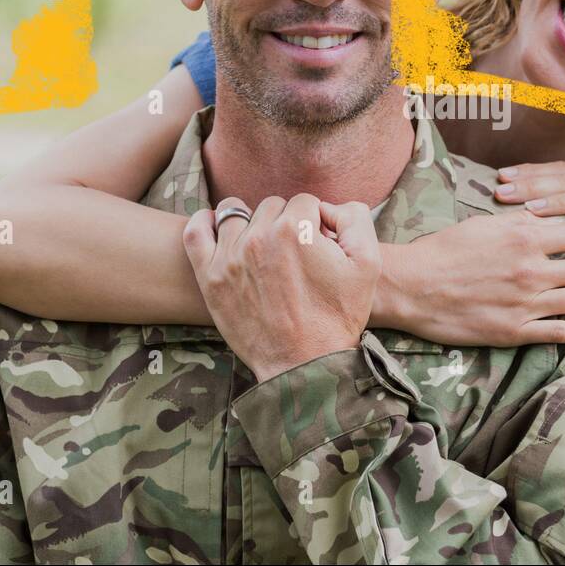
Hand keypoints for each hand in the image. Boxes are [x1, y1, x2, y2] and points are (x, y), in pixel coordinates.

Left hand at [183, 193, 381, 381]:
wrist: (306, 364)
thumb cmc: (338, 316)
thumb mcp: (367, 264)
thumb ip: (354, 218)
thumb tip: (328, 207)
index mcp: (297, 229)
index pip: (305, 201)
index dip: (316, 222)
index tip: (318, 245)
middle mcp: (260, 237)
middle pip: (272, 206)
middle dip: (286, 223)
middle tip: (294, 254)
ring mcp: (230, 256)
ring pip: (236, 213)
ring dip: (251, 223)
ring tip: (263, 247)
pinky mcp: (210, 277)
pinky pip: (196, 232)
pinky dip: (205, 223)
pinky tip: (218, 229)